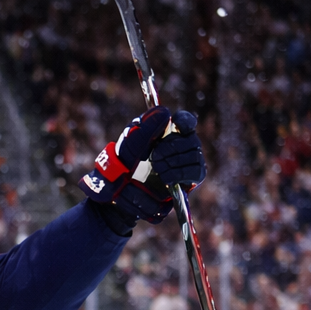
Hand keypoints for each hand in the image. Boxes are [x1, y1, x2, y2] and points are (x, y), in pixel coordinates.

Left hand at [79, 107, 204, 223]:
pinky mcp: (186, 184)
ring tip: (156, 167)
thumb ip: (144, 129)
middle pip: (191, 140)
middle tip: (155, 155)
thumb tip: (164, 111)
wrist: (114, 198)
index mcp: (163, 136)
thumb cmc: (117, 169)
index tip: (176, 123)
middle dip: (173, 146)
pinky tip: (165, 178)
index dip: (184, 121)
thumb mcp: (127, 147)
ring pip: (195, 156)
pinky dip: (181, 173)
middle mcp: (176, 150)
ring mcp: (183, 167)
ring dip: (175, 160)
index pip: (184, 122)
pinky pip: (196, 173)